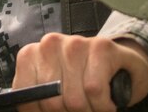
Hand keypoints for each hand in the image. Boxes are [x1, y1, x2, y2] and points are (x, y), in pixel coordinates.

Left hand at [12, 33, 147, 111]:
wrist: (121, 65)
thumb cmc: (82, 82)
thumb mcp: (53, 91)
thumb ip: (39, 99)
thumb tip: (31, 111)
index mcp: (31, 55)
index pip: (26, 96)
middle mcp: (50, 44)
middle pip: (52, 101)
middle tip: (82, 110)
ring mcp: (75, 42)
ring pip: (74, 99)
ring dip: (89, 111)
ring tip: (94, 105)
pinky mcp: (101, 46)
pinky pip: (95, 90)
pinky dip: (103, 106)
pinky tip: (107, 101)